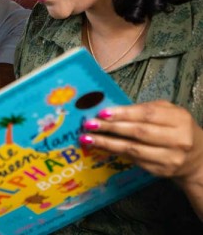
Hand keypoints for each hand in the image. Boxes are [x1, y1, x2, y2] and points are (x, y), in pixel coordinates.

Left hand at [81, 100, 202, 181]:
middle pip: (139, 132)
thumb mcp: (169, 112)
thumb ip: (145, 109)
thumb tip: (113, 110)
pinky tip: (100, 147)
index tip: (102, 112)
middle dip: (111, 128)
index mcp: (179, 119)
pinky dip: (114, 152)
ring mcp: (169, 158)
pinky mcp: (160, 171)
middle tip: (89, 124)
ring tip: (88, 138)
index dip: (123, 113)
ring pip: (133, 149)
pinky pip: (133, 160)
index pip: (148, 114)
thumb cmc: (177, 129)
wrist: (197, 158)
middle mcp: (177, 140)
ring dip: (107, 143)